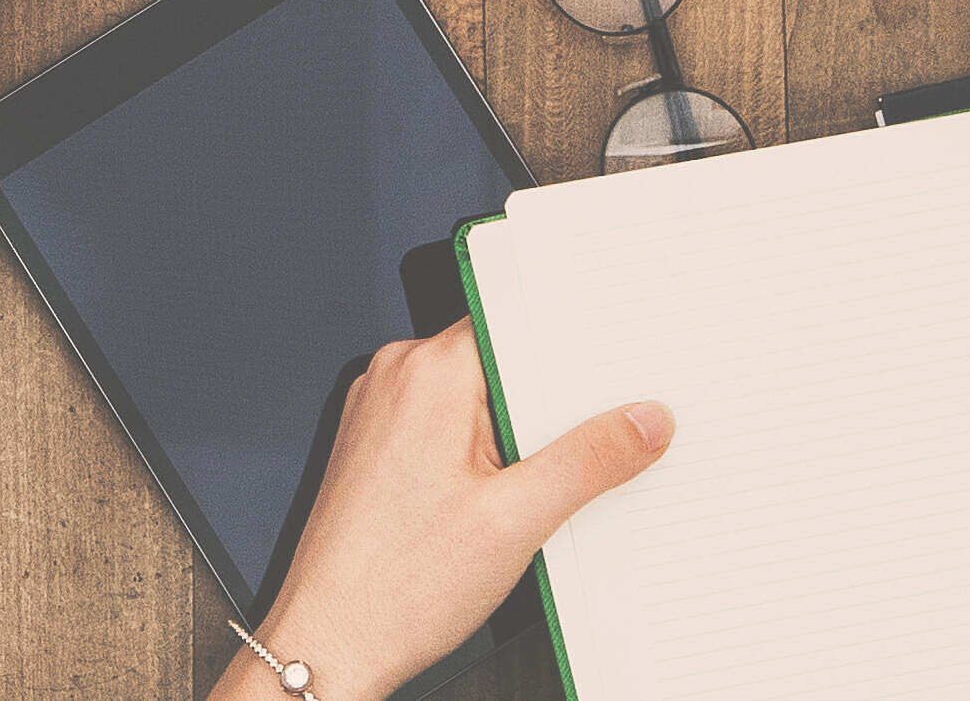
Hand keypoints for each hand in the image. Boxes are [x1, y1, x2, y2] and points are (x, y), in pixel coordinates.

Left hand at [210, 323, 667, 700]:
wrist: (327, 643)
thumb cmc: (396, 589)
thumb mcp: (517, 521)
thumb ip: (588, 461)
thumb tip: (643, 420)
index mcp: (428, 373)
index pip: (522, 325)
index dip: (577, 349)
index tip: (622, 377)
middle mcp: (397, 379)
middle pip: (503, 364)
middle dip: (553, 406)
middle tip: (598, 450)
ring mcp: (382, 413)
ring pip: (478, 401)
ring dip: (519, 439)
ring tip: (535, 497)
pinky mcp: (380, 448)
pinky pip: (448, 429)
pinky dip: (485, 458)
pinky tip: (503, 508)